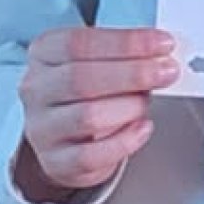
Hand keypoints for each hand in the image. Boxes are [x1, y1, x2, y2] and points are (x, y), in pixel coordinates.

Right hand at [17, 26, 180, 201]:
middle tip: (166, 72)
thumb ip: (126, 55)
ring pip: (87, 116)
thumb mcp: (99, 63)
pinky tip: (143, 128)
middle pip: (80, 78)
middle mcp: (36, 90)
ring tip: (146, 102)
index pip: (78, 43)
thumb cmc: (87, 93)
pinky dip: (125, 141)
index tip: (162, 44)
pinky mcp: (56, 161)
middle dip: (132, 73)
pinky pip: (92, 155)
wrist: (66, 139)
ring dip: (129, 106)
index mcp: (43, 55)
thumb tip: (162, 55)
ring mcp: (43, 128)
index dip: (125, 42)